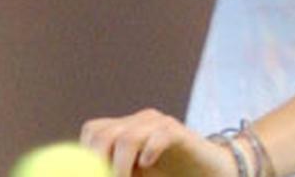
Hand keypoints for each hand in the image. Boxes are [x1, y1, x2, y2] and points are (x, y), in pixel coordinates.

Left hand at [80, 108, 236, 176]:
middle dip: (97, 162)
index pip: (93, 131)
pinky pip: (160, 136)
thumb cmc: (171, 176)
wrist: (210, 171)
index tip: (85, 173)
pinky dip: (149, 151)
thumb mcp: (136, 176)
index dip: (84, 153)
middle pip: (105, 132)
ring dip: (120, 166)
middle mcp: (140, 122)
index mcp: (125, 129)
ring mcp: (160, 124)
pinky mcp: (179, 133)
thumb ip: (116, 172)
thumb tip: (87, 174)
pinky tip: (147, 165)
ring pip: (128, 137)